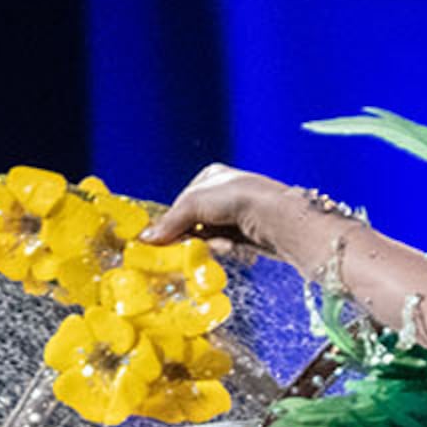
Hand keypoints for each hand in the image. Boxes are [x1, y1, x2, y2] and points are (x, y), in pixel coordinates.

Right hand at [138, 164, 309, 261]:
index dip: (173, 223)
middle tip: (190, 248)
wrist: (280, 218)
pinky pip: (227, 245)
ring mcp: (239, 213)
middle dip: (194, 237)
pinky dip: (225, 249)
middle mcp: (226, 192)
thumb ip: (171, 222)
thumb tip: (146, 239)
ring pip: (210, 237)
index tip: (163, 241)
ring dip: (211, 245)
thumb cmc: (240, 199)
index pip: (181, 203)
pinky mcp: (251, 233)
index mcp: (211, 177)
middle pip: (195, 222)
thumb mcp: (194, 204)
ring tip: (222, 245)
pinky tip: (232, 249)